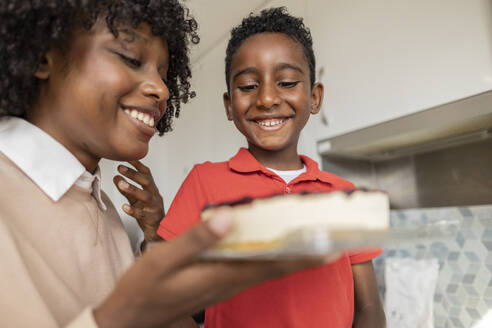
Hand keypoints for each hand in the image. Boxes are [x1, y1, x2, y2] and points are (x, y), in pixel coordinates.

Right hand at [94, 209, 332, 327]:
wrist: (132, 318)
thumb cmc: (144, 290)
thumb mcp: (163, 260)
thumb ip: (196, 239)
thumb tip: (228, 217)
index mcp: (221, 275)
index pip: (272, 264)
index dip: (303, 255)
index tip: (330, 245)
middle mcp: (230, 282)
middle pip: (277, 267)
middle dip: (307, 255)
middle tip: (334, 240)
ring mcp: (226, 285)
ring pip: (268, 269)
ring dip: (293, 256)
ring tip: (314, 241)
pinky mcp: (220, 284)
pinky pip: (254, 270)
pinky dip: (273, 259)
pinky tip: (276, 248)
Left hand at [113, 160, 163, 241]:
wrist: (157, 231)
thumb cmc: (147, 212)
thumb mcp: (136, 199)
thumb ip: (126, 189)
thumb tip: (116, 177)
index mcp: (152, 189)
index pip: (146, 173)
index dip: (137, 164)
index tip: (126, 157)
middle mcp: (155, 196)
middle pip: (147, 182)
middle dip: (134, 174)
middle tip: (120, 167)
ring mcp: (154, 207)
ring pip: (145, 196)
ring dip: (133, 189)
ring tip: (121, 184)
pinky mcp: (151, 219)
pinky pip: (142, 214)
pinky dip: (133, 210)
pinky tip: (124, 207)